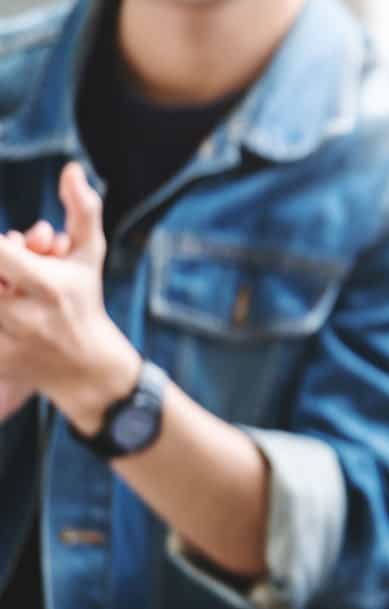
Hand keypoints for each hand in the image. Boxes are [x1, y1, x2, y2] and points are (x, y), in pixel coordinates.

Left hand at [0, 163, 140, 435]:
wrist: (87, 369)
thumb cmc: (84, 300)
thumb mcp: (88, 255)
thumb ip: (82, 210)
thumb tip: (70, 168)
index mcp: (48, 286)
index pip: (0, 254)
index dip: (0, 246)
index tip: (7, 244)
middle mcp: (24, 316)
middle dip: (1, 259)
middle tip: (12, 261)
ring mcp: (6, 342)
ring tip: (12, 285)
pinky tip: (8, 300)